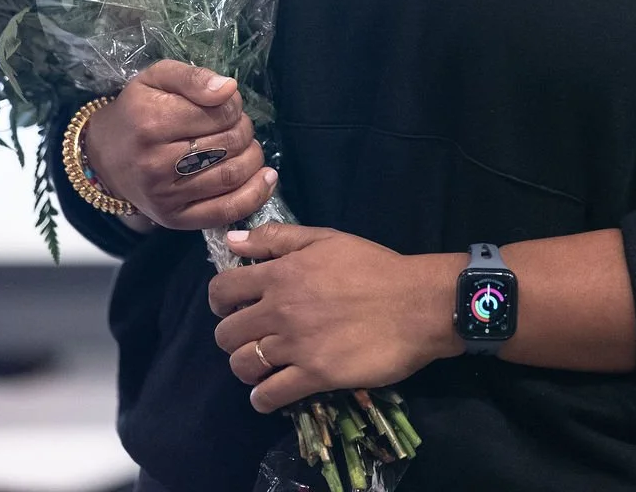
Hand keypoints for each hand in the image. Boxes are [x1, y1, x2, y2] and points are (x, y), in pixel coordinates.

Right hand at [83, 61, 276, 229]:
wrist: (105, 156)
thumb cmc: (137, 110)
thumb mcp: (157, 78)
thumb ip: (193, 77)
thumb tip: (229, 88)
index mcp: (152, 122)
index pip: (220, 112)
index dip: (234, 105)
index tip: (227, 104)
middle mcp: (156, 163)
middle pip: (230, 143)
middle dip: (244, 129)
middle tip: (236, 124)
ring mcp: (165, 196)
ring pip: (232, 175)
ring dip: (252, 156)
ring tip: (245, 146)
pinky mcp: (174, 219)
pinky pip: (225, 211)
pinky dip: (254, 195)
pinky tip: (266, 177)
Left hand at [208, 223, 463, 411]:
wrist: (415, 303)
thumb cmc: (373, 266)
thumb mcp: (326, 238)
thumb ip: (276, 238)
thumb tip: (232, 239)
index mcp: (280, 274)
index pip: (222, 290)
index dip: (220, 300)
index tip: (234, 305)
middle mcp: (279, 310)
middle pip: (226, 334)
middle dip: (232, 335)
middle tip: (252, 335)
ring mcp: (295, 345)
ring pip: (242, 366)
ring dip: (245, 367)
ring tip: (262, 364)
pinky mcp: (314, 376)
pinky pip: (268, 396)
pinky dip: (262, 398)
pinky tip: (271, 392)